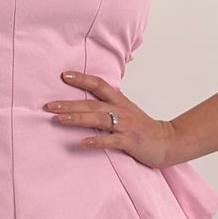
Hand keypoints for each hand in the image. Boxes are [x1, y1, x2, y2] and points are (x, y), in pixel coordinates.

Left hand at [43, 70, 174, 168]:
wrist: (167, 141)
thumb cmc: (142, 128)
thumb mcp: (126, 111)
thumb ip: (108, 104)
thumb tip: (85, 101)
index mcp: (119, 101)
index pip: (99, 84)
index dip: (82, 79)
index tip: (63, 75)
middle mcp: (121, 110)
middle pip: (92, 103)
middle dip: (70, 103)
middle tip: (49, 105)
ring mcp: (126, 126)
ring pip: (99, 119)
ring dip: (79, 118)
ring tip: (60, 119)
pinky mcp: (130, 141)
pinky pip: (111, 141)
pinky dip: (97, 141)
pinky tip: (83, 143)